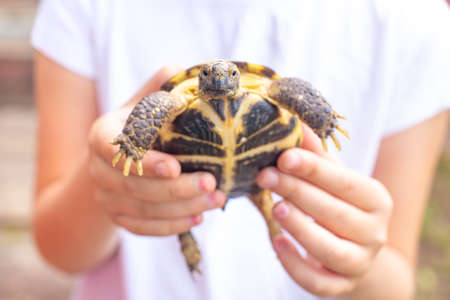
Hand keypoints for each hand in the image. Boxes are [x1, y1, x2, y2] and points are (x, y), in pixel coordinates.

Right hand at [88, 66, 225, 235]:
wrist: (113, 162)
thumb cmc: (137, 125)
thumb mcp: (144, 102)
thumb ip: (162, 86)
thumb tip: (189, 71)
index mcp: (103, 136)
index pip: (116, 150)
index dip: (146, 161)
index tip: (176, 166)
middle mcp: (98, 169)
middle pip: (134, 186)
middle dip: (176, 189)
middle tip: (213, 184)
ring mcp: (107, 197)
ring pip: (142, 210)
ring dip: (182, 208)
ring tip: (216, 200)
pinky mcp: (119, 217)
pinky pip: (143, 228)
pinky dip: (171, 226)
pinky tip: (198, 218)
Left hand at [257, 125, 392, 296]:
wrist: (356, 249)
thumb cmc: (340, 205)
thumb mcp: (333, 179)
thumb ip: (316, 156)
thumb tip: (296, 124)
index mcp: (376, 199)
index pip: (343, 182)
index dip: (312, 169)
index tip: (283, 156)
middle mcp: (375, 233)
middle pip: (335, 213)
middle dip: (297, 192)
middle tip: (265, 176)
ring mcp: (360, 262)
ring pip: (331, 250)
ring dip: (300, 228)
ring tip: (275, 207)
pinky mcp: (342, 285)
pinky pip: (319, 282)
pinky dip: (296, 265)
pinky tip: (276, 243)